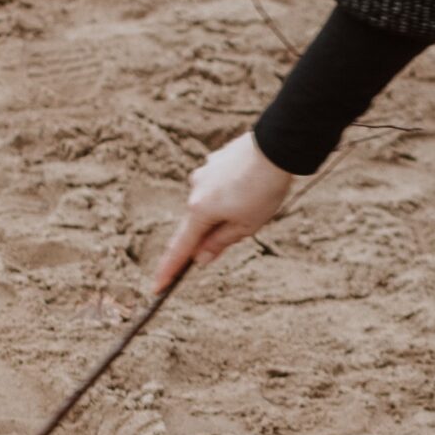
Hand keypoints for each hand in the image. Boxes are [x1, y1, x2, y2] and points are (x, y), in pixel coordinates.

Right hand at [151, 130, 293, 290]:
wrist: (277, 147)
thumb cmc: (264, 190)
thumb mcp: (247, 226)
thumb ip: (220, 243)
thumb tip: (200, 258)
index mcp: (200, 211)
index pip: (180, 248)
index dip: (169, 270)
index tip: (157, 287)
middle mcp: (194, 192)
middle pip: (197, 223)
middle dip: (213, 232)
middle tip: (242, 226)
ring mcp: (203, 173)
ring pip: (209, 202)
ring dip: (225, 209)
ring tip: (257, 200)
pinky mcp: (214, 161)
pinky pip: (218, 184)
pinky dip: (230, 191)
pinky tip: (251, 184)